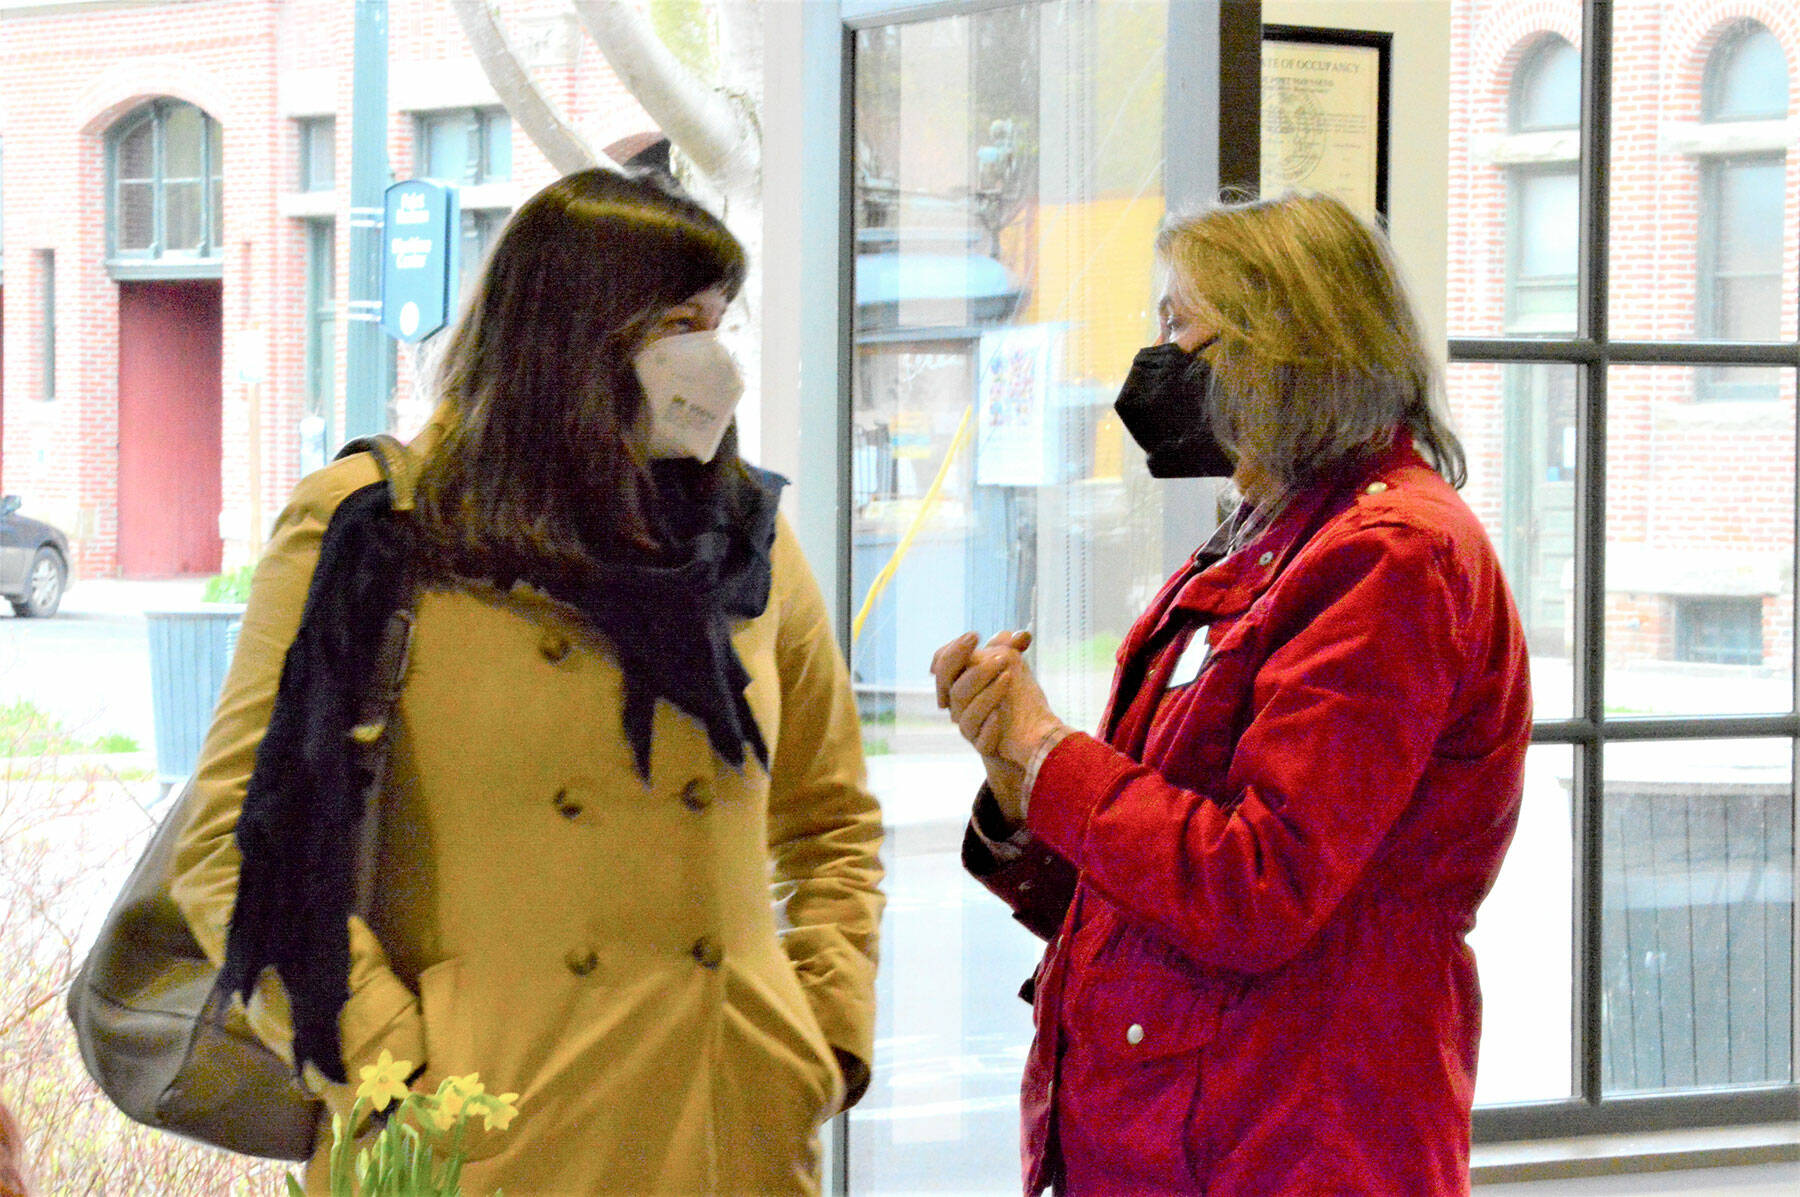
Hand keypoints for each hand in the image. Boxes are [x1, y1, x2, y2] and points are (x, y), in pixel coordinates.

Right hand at [931, 630, 1067, 809]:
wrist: (1025, 736)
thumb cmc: (1012, 696)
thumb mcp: (1011, 666)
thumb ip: (1009, 647)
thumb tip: (1020, 635)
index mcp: (957, 684)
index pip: (942, 666)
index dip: (953, 650)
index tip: (975, 636)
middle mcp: (958, 707)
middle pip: (954, 689)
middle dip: (976, 670)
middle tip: (1002, 656)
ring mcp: (970, 729)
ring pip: (968, 714)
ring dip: (989, 694)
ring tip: (1010, 677)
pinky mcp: (986, 748)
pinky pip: (982, 741)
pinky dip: (990, 727)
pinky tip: (1001, 715)